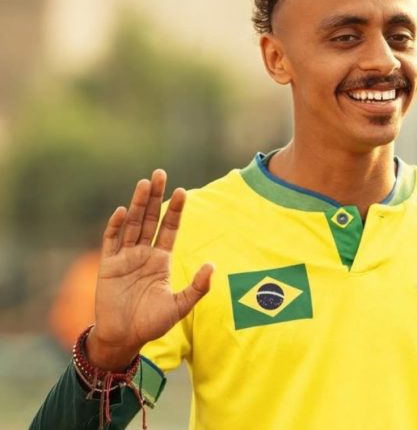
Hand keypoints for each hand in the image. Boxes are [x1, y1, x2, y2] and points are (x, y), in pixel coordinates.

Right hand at [86, 170, 213, 370]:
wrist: (124, 338)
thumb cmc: (153, 323)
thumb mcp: (180, 306)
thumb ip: (197, 287)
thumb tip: (213, 265)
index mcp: (161, 260)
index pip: (169, 228)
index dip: (175, 210)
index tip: (183, 190)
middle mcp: (143, 254)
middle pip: (150, 219)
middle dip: (155, 197)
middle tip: (160, 174)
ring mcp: (125, 258)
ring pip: (132, 224)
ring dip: (137, 204)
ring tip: (144, 183)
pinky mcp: (108, 266)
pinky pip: (111, 242)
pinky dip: (116, 226)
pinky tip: (123, 211)